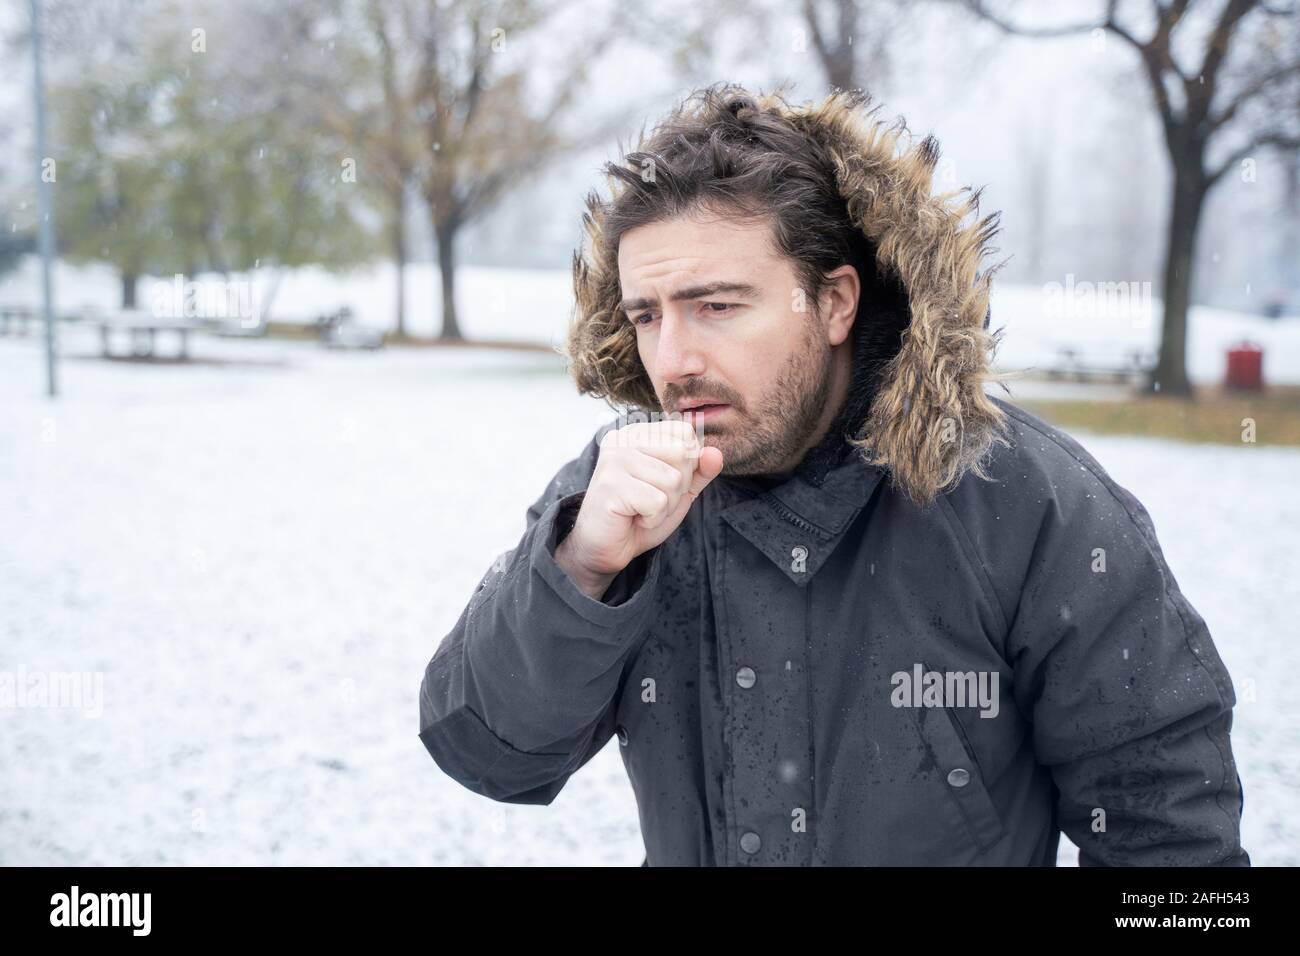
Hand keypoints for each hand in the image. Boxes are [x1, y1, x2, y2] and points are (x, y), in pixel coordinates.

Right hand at [555, 419, 723, 597]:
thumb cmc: (640, 514)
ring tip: (641, 510)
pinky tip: (634, 518)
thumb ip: (699, 471)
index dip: (687, 465)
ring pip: (672, 480)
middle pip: (682, 454)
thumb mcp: (678, 491)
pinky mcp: (610, 485)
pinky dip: (652, 519)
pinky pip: (657, 502)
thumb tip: (716, 454)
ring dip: (664, 506)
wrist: (605, 546)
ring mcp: (614, 459)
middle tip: (651, 500)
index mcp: (638, 433)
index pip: (685, 433)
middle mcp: (623, 438)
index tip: (661, 483)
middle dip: (678, 487)